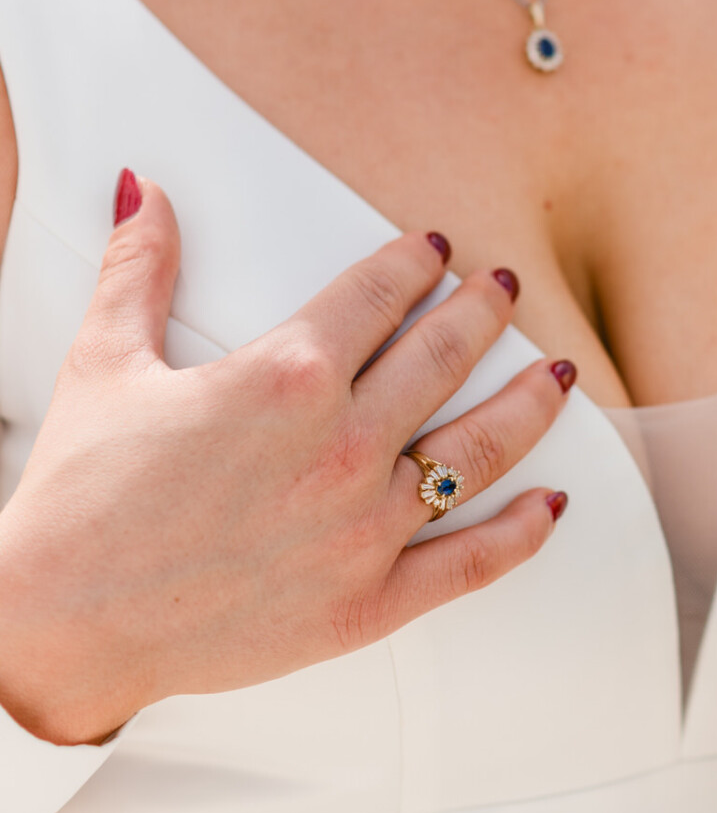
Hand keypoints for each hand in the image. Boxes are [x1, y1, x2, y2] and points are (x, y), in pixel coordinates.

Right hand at [0, 175, 572, 745]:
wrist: (63, 623)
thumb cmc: (81, 497)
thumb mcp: (107, 362)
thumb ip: (142, 269)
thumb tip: (147, 189)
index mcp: (285, 376)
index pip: (378, 294)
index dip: (414, 262)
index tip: (437, 250)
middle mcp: (341, 445)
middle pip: (442, 356)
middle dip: (481, 313)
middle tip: (503, 292)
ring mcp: (364, 527)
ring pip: (480, 448)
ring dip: (530, 403)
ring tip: (557, 372)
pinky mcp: (369, 603)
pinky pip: (472, 562)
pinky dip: (521, 532)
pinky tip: (551, 504)